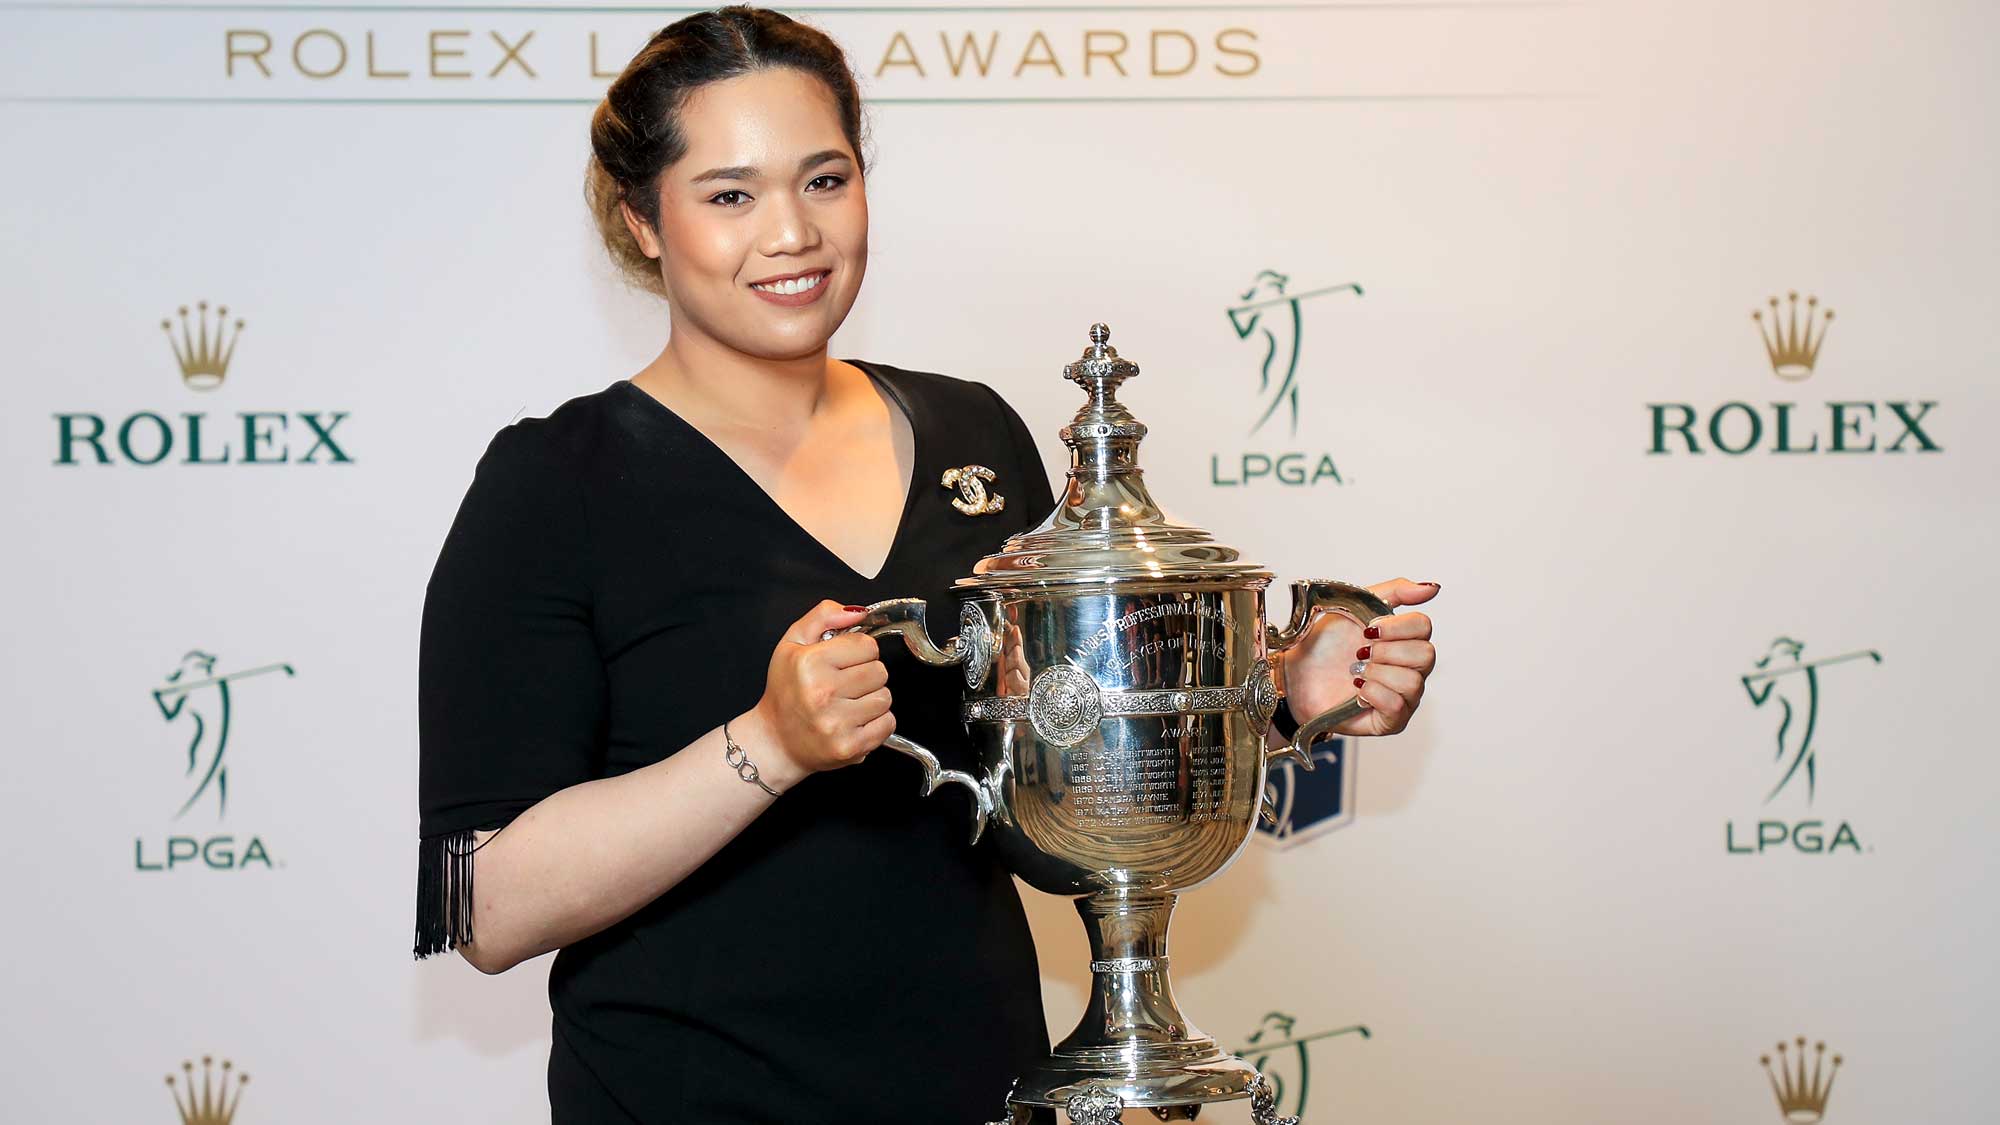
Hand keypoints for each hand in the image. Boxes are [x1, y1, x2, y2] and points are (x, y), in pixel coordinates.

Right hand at [749, 600, 894, 780]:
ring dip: (871, 699)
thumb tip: (859, 612)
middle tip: (844, 685)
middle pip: (880, 671)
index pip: (867, 645)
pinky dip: (876, 723)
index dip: (859, 651)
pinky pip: (888, 724)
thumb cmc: (785, 692)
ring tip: (847, 704)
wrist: (775, 741)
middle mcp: (822, 692)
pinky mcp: (849, 747)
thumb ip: (823, 616)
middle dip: (866, 675)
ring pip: (885, 698)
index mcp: (809, 662)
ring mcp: (836, 723)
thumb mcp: (792, 643)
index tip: (844, 662)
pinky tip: (854, 721)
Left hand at [1281, 578, 1437, 737]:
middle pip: (1426, 655)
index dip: (1395, 626)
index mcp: (1405, 639)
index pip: (1424, 626)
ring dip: (1377, 673)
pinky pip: (1398, 707)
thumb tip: (1431, 588)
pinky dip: (1373, 693)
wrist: (1295, 672)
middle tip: (1360, 652)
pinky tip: (1357, 689)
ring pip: (1413, 682)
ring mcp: (1404, 696)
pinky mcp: (1391, 721)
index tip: (1368, 629)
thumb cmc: (1324, 643)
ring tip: (1356, 672)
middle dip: (1385, 651)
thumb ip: (1395, 591)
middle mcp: (1411, 668)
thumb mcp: (1356, 605)